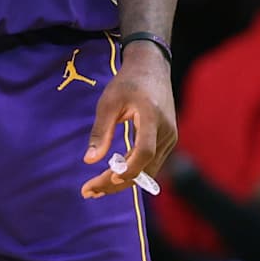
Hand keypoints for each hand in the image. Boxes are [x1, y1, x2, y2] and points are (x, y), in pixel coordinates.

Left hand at [82, 42, 176, 197]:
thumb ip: (100, 131)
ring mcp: (171, 137)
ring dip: (124, 182)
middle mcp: (166, 130)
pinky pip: (151, 163)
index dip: (128, 169)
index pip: (144, 151)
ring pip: (149, 170)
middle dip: (117, 183)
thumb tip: (89, 161)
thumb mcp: (108, 102)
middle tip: (89, 192)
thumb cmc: (127, 83)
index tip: (105, 179)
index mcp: (151, 116)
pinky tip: (113, 175)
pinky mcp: (168, 141)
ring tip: (96, 188)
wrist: (152, 68)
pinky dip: (133, 172)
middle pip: (145, 168)